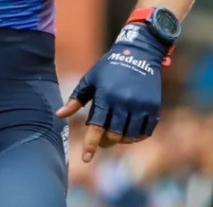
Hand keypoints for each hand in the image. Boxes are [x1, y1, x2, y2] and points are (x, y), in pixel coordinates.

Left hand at [56, 23, 168, 163]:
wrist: (138, 54)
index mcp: (106, 96)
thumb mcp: (90, 79)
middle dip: (106, 141)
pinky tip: (129, 131)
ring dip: (121, 139)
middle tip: (102, 138)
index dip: (91, 144)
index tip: (86, 159)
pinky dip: (136, 136)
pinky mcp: (153, 108)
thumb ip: (75, 99)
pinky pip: (145, 132)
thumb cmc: (108, 68)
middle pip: (114, 135)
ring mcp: (140, 106)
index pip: (97, 126)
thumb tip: (59, 115)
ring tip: (115, 132)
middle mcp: (124, 102)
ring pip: (130, 136)